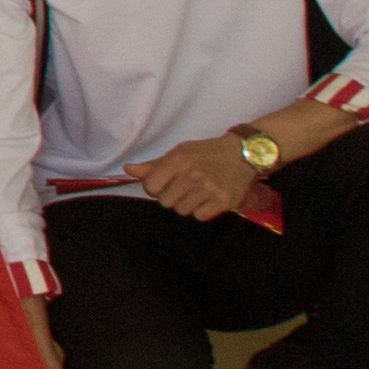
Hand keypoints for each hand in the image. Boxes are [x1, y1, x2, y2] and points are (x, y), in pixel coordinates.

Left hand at [127, 134, 266, 220]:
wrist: (241, 154)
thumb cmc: (206, 153)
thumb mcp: (179, 152)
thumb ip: (153, 165)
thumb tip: (127, 169)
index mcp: (177, 161)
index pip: (150, 187)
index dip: (154, 188)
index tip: (164, 185)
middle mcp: (191, 175)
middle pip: (165, 202)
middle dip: (172, 197)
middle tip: (184, 188)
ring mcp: (208, 189)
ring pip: (182, 210)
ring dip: (187, 204)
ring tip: (198, 192)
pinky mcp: (223, 201)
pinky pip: (200, 216)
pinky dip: (203, 211)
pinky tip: (209, 199)